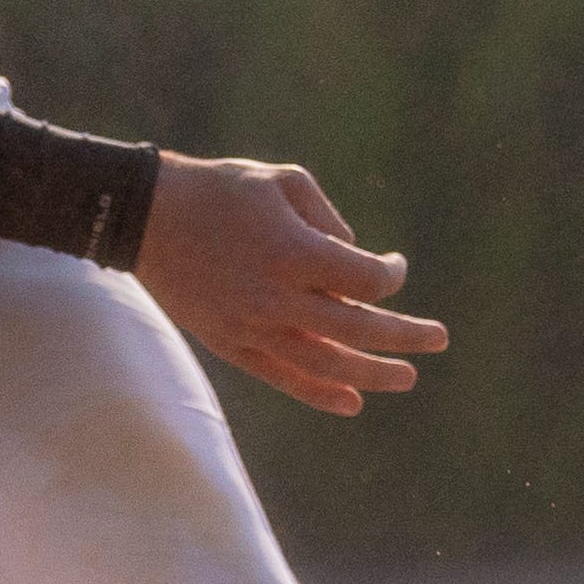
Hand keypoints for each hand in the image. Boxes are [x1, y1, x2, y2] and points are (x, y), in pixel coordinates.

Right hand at [134, 155, 447, 416]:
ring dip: (374, 374)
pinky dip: (320, 394)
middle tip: (440, 338)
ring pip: (328, 364)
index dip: (392, 274)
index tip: (393, 264)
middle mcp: (277, 297)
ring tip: (408, 377)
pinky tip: (353, 402)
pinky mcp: (230, 343)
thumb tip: (355, 259)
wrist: (143, 216)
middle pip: (360, 329)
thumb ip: (330, 220)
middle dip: (407, 335)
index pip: (367, 282)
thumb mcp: (283, 181)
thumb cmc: (218, 188)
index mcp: (294, 252)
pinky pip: (283, 377)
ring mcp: (252, 326)